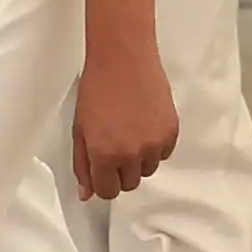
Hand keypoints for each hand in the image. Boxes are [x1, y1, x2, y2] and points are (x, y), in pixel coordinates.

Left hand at [73, 44, 179, 201]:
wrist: (123, 57)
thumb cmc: (97, 88)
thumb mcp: (80, 129)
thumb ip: (83, 164)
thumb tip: (87, 193)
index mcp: (105, 155)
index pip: (108, 192)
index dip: (103, 181)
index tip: (102, 168)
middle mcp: (132, 155)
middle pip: (129, 184)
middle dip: (120, 170)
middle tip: (115, 144)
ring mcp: (155, 144)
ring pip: (148, 169)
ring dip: (139, 159)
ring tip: (130, 130)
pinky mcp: (171, 132)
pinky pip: (164, 153)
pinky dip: (155, 145)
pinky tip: (144, 123)